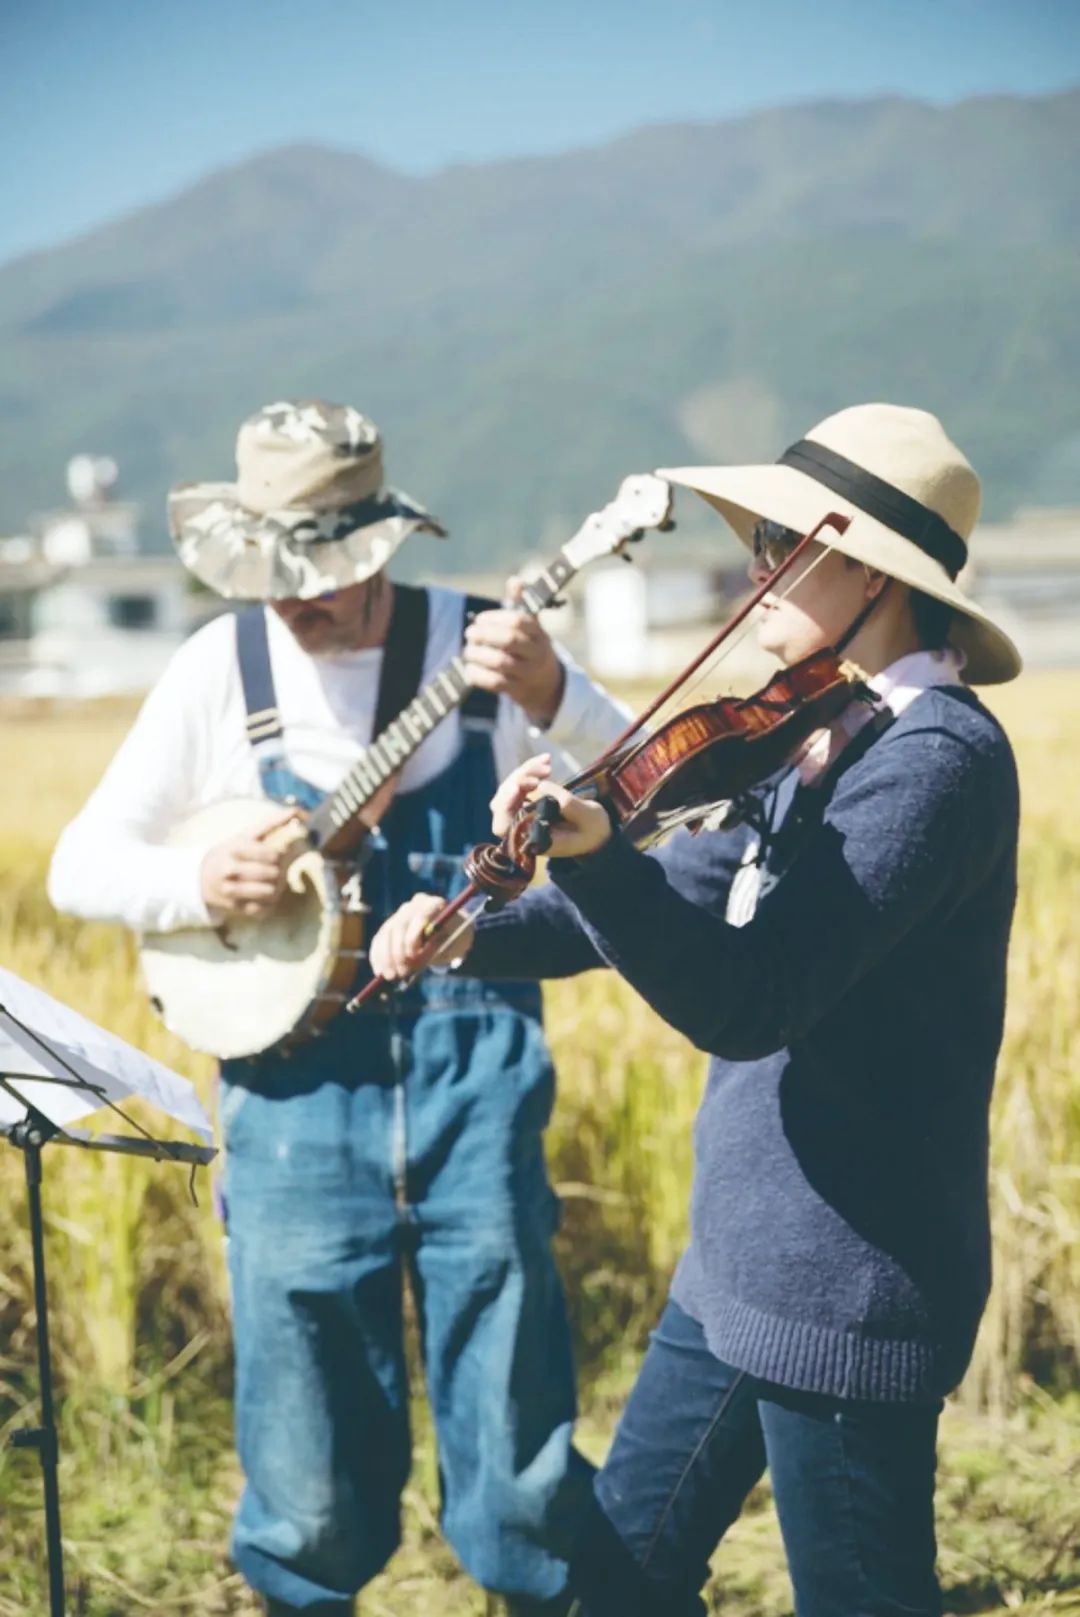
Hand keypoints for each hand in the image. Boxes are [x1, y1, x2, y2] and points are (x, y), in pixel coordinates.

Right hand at [200, 810, 299, 917]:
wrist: (202, 877)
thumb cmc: (231, 852)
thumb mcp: (245, 835)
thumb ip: (272, 823)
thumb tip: (298, 810)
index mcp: (234, 849)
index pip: (270, 855)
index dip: (279, 856)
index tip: (277, 855)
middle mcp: (230, 870)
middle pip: (273, 874)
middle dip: (280, 871)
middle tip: (277, 869)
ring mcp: (231, 890)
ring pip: (270, 893)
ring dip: (277, 888)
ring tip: (273, 882)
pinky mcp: (235, 907)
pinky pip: (263, 909)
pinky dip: (269, 903)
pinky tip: (264, 895)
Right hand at [368, 892, 472, 979]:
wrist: (444, 932)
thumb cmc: (451, 937)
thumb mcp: (451, 940)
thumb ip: (434, 945)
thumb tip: (414, 957)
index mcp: (433, 904)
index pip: (420, 916)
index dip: (413, 937)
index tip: (412, 956)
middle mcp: (413, 906)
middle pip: (399, 926)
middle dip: (398, 952)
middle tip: (402, 972)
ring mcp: (398, 915)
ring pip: (385, 934)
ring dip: (386, 958)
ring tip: (392, 977)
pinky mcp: (387, 927)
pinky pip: (378, 941)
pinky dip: (377, 957)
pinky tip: (380, 972)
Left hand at [463, 577, 565, 727]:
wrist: (546, 685)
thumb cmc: (531, 648)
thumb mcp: (531, 627)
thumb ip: (520, 604)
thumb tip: (515, 580)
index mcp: (539, 634)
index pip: (518, 621)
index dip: (496, 618)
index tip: (480, 619)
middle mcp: (536, 653)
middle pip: (509, 640)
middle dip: (484, 635)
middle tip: (469, 633)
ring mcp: (528, 673)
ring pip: (501, 662)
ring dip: (478, 654)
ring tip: (467, 650)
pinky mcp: (517, 690)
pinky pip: (495, 683)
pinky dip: (478, 675)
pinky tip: (470, 668)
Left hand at [491, 754, 611, 859]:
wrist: (596, 831)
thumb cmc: (593, 829)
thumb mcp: (588, 817)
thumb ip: (566, 804)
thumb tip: (541, 786)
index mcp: (532, 841)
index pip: (503, 826)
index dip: (504, 806)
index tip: (517, 788)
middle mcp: (521, 829)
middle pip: (502, 802)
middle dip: (520, 780)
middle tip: (547, 771)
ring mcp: (521, 815)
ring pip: (509, 788)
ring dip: (526, 771)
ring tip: (548, 763)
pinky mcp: (526, 801)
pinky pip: (519, 782)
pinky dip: (530, 770)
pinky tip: (546, 761)